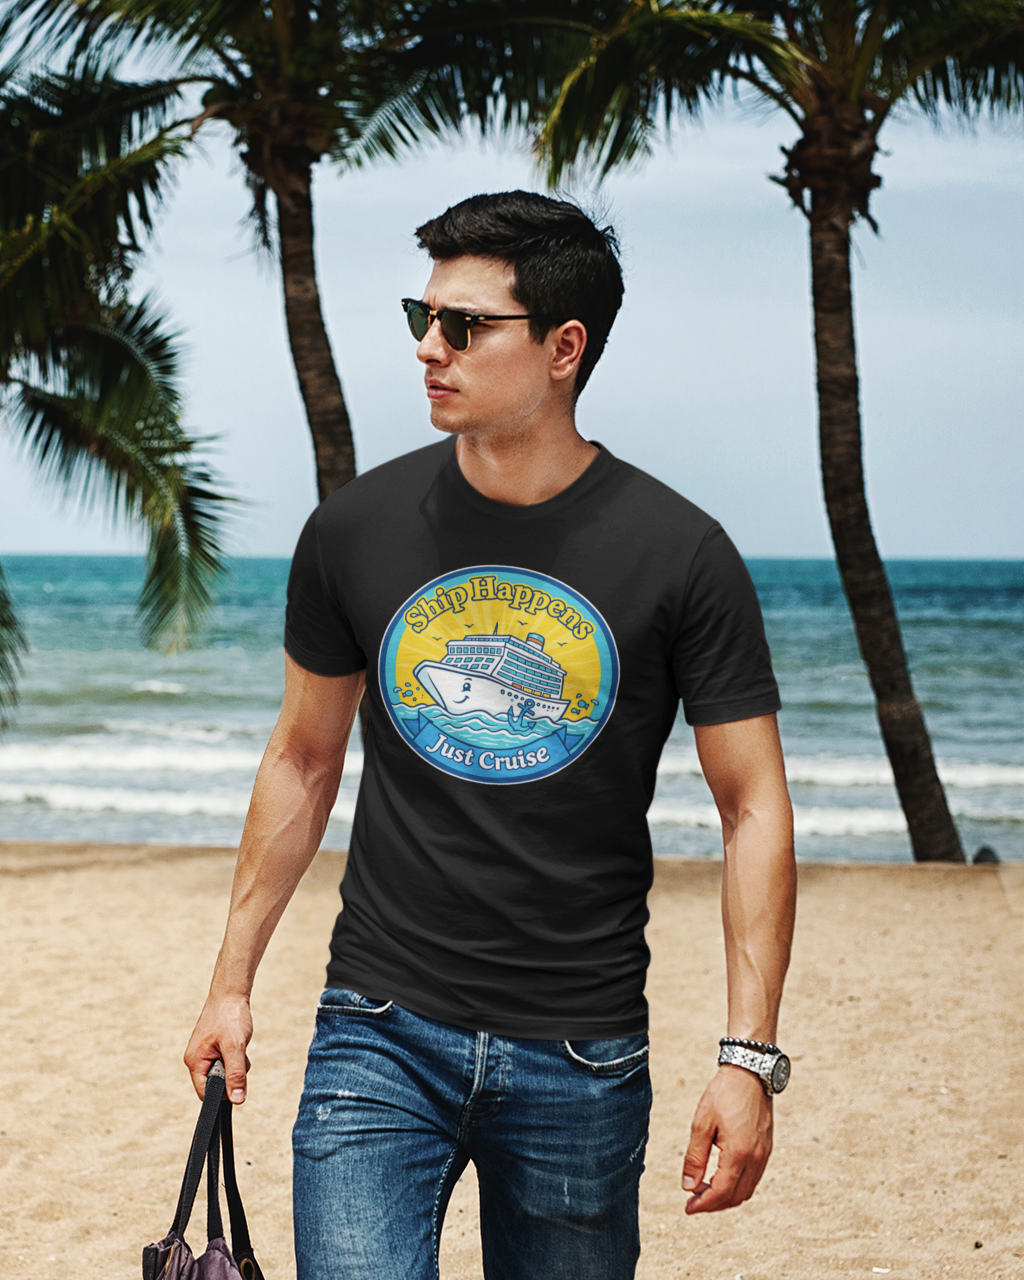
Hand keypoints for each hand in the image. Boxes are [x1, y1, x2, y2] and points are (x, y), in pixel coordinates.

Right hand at [184, 993, 252, 1103]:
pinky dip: (235, 1056)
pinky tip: (238, 1042)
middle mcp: (196, 1059)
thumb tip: (237, 1100)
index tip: (238, 1084)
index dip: (222, 1093)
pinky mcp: (212, 1047)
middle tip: (239, 1056)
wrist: (231, 993)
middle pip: (215, 1084)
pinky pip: (225, 1061)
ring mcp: (204, 1052)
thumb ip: (236, 1074)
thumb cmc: (230, 1016)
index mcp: (195, 1061)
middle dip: (231, 1075)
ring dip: (236, 1065)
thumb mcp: (236, 1047)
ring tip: (239, 1045)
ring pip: (223, 1072)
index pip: (205, 1093)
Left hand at [681, 1065, 773, 1212]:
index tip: (687, 1207)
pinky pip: (753, 1178)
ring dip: (726, 1196)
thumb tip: (688, 1186)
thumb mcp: (702, 1123)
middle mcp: (755, 1158)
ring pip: (746, 1190)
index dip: (703, 1204)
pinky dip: (737, 1185)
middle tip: (693, 1200)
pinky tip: (722, 1176)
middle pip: (735, 1197)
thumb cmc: (723, 1094)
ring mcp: (764, 1154)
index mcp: (738, 1154)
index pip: (721, 1192)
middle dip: (713, 1204)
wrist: (749, 1072)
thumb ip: (695, 1157)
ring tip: (704, 1189)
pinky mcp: (766, 1148)